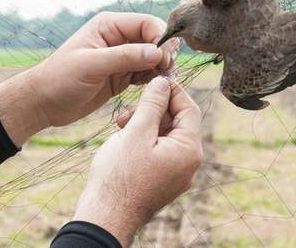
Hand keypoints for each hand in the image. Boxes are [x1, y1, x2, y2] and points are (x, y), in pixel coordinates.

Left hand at [0, 12, 179, 145]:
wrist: (43, 103)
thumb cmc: (60, 79)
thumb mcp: (91, 65)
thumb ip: (125, 57)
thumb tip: (157, 52)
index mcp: (109, 25)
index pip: (147, 23)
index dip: (160, 38)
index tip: (164, 59)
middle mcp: (118, 38)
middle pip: (154, 40)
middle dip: (164, 54)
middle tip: (167, 72)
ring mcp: (122, 57)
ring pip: (153, 57)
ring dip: (161, 68)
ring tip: (163, 82)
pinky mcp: (123, 75)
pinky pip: (146, 73)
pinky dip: (153, 79)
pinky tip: (154, 88)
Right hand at [72, 77, 202, 246]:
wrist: (106, 216)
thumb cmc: (120, 176)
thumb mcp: (136, 132)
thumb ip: (152, 104)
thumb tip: (163, 82)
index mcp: (188, 150)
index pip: (189, 109)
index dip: (172, 91)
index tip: (154, 80)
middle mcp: (188, 162)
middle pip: (177, 122)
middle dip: (153, 110)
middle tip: (128, 110)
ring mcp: (175, 173)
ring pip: (165, 135)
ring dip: (144, 124)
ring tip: (121, 126)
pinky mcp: (162, 179)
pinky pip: (158, 150)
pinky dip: (142, 140)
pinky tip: (123, 139)